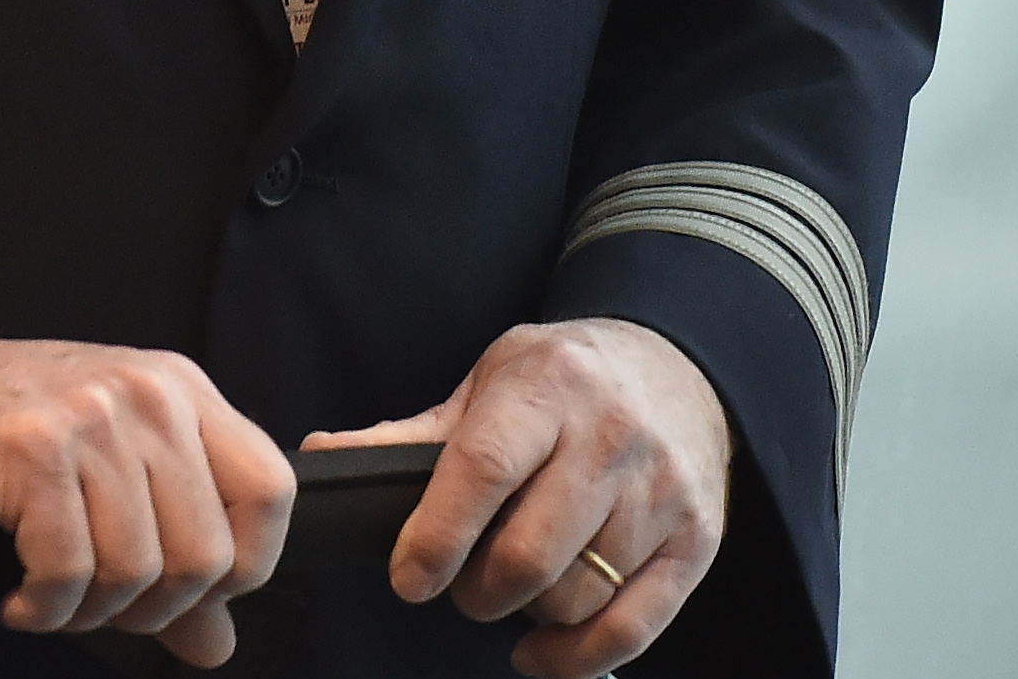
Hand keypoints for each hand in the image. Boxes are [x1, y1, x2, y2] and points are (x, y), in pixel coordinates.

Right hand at [0, 328, 293, 667]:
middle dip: (154, 610)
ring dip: (91, 614)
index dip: (246, 567)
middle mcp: (146, 394)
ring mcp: (88, 418)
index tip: (191, 592)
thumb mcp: (104, 481)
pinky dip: (46, 608)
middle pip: (208, 553)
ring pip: (140, 571)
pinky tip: (21, 596)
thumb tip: (216, 643)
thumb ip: (170, 557)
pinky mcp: (29, 452)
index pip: (272, 492)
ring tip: (52, 596)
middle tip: (100, 603)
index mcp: (180, 390)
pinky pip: (70, 572)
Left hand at [304, 318, 728, 678]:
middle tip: (459, 583)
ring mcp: (661, 491)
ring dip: (524, 615)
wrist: (679, 367)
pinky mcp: (695, 541)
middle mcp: (612, 436)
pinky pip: (630, 629)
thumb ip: (413, 433)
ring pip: (574, 598)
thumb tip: (321, 455)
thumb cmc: (565, 381)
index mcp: (548, 387)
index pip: (482, 471)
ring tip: (510, 587)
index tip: (408, 578)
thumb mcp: (491, 383)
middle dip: (475, 592)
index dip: (436, 537)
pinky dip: (573, 658)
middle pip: (528, 555)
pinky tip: (538, 647)